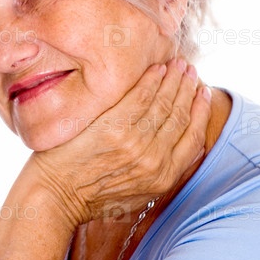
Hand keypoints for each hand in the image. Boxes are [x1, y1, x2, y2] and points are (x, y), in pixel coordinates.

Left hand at [26, 58, 211, 227]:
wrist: (56, 194)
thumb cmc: (89, 195)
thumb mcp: (135, 194)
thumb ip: (158, 173)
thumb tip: (179, 150)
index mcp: (164, 178)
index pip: (193, 138)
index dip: (200, 112)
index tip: (203, 92)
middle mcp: (154, 160)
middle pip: (180, 116)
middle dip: (188, 89)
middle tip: (190, 70)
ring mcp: (134, 143)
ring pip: (163, 103)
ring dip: (173, 79)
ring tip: (177, 64)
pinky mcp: (113, 128)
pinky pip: (139, 96)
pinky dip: (150, 80)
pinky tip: (156, 69)